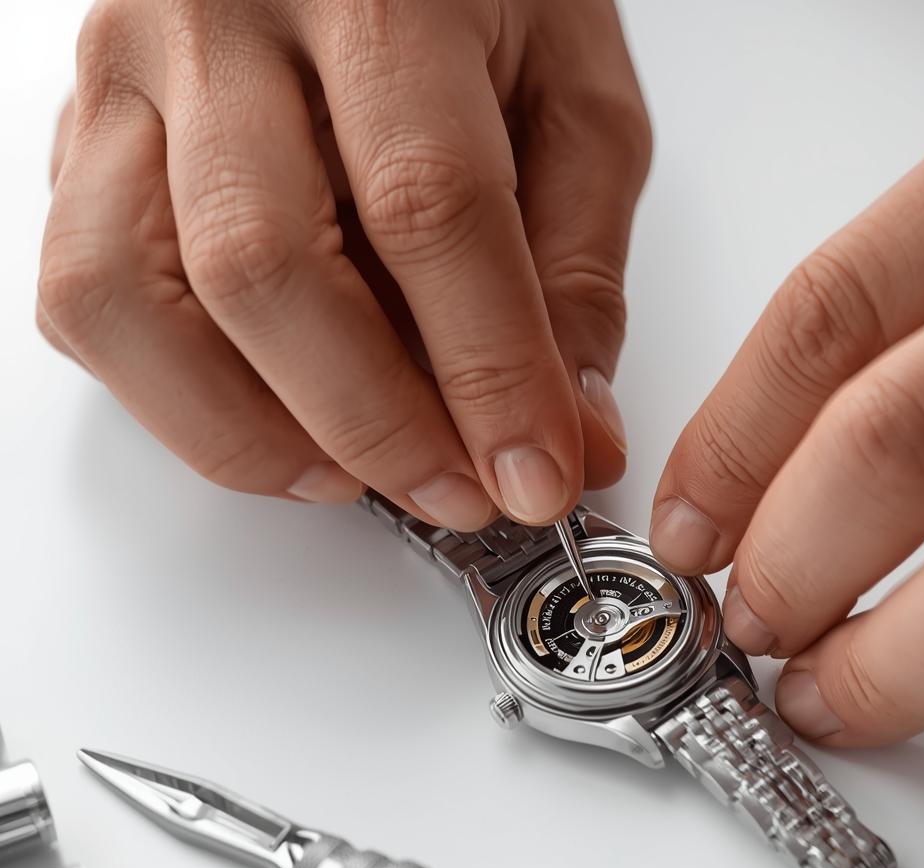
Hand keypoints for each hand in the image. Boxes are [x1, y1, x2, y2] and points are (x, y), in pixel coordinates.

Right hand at [39, 0, 648, 526]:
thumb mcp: (575, 98)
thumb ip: (576, 268)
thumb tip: (570, 435)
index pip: (428, 206)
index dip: (489, 371)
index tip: (536, 472)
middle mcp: (220, 17)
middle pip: (264, 263)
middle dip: (375, 423)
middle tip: (458, 494)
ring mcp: (125, 76)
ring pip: (126, 294)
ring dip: (250, 431)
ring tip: (352, 480)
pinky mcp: (78, 138)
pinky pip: (82, 296)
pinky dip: (174, 397)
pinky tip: (276, 421)